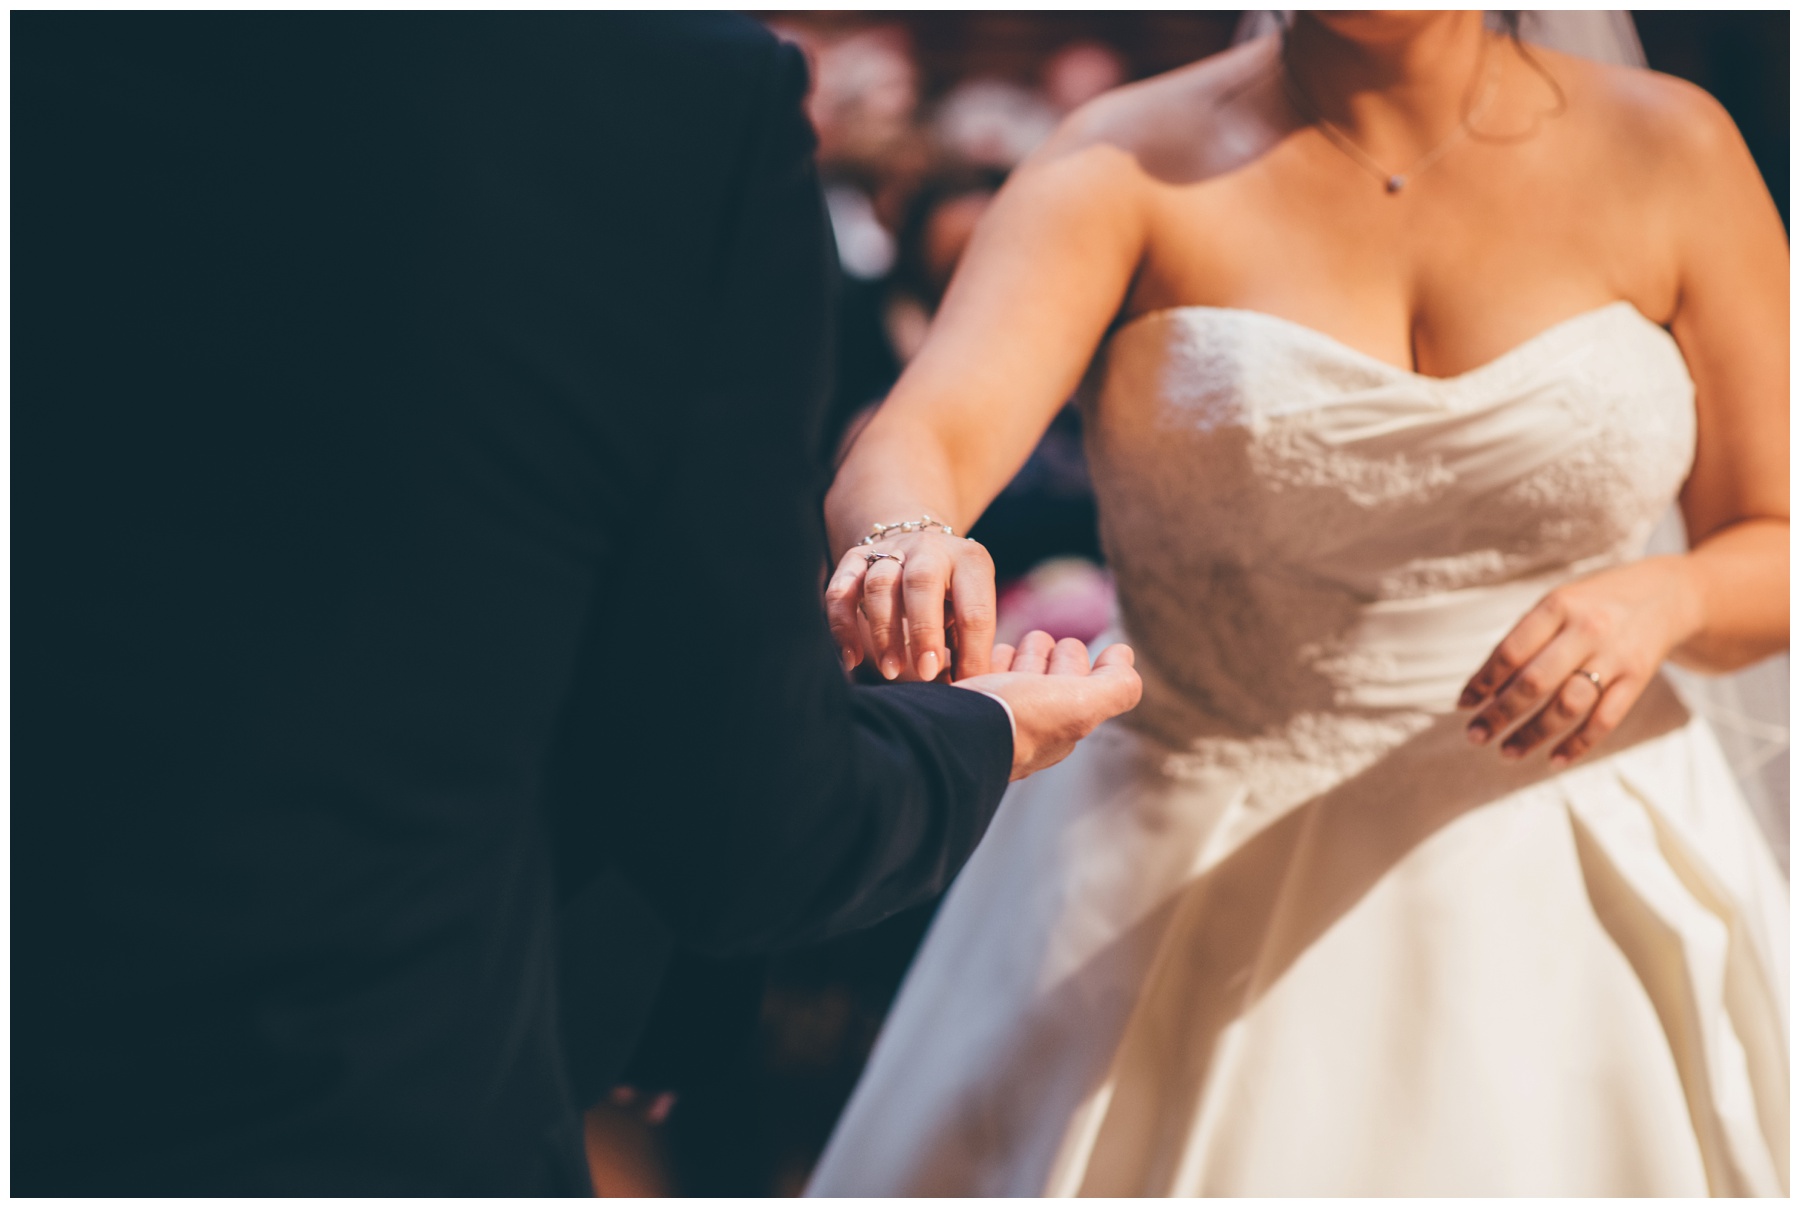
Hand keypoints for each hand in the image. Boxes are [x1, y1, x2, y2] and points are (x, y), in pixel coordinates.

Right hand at [825, 529, 997, 681]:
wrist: (920, 549)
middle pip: (922, 583)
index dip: (970, 650)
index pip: (974, 608)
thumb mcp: (971, 612)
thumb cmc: (952, 597)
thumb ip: (971, 648)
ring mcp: (890, 550)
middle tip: (925, 674)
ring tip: (891, 671)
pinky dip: (842, 626)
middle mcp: (930, 549)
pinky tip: (851, 659)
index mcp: (971, 561)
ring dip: (883, 631)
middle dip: (924, 632)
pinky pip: (840, 590)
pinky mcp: (855, 559)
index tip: (965, 684)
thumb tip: (971, 687)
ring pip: (879, 584)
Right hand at [952, 631, 1141, 778]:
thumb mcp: (1081, 704)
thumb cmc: (1017, 720)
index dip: (1072, 659)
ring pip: (1007, 675)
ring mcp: (990, 717)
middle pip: (1039, 676)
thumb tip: (1124, 655)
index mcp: (1058, 726)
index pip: (1073, 681)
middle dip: (1042, 656)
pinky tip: (973, 658)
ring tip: (1007, 650)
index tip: (1065, 645)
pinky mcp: (958, 708)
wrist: (948, 734)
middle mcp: (1025, 725)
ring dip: (1012, 659)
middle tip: (1037, 642)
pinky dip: (978, 665)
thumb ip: (1115, 685)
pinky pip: (974, 679)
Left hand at [1458, 557, 1702, 766]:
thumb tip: (1485, 691)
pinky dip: (1578, 744)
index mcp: (1557, 606)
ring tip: (1506, 752)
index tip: (1463, 705)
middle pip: (1535, 682)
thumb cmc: (1592, 605)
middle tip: (1475, 736)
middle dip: (1500, 714)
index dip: (1483, 681)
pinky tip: (1554, 760)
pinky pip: (1605, 719)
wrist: (1667, 595)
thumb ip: (1524, 640)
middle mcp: (1587, 630)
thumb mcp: (1557, 606)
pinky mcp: (1638, 679)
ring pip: (1568, 705)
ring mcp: (1615, 656)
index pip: (1511, 651)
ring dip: (1534, 734)